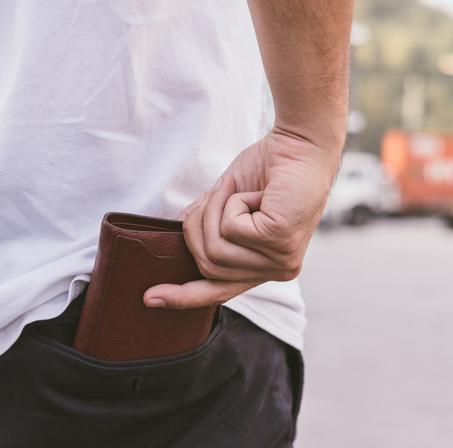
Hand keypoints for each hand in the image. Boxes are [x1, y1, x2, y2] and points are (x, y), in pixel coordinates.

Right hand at [143, 126, 341, 308]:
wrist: (302, 144)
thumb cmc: (269, 169)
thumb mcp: (229, 202)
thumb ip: (209, 224)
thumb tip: (180, 230)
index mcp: (265, 267)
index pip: (219, 291)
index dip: (183, 296)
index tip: (150, 298)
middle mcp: (277, 270)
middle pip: (208, 265)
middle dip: (196, 227)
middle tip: (208, 195)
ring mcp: (281, 259)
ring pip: (215, 249)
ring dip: (214, 209)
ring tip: (230, 189)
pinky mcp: (280, 241)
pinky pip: (230, 228)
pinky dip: (233, 201)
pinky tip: (256, 192)